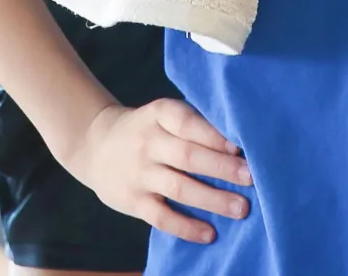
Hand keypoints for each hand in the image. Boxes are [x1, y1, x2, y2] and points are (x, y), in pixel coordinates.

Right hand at [67, 98, 251, 244]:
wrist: (96, 145)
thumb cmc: (146, 129)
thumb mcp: (162, 115)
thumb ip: (192, 123)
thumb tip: (238, 144)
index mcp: (158, 114)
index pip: (186, 122)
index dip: (213, 134)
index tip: (240, 146)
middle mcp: (148, 142)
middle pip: (187, 156)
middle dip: (222, 168)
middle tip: (251, 178)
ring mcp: (139, 173)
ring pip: (179, 188)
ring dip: (213, 199)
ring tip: (241, 208)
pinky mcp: (133, 201)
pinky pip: (162, 217)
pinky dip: (187, 227)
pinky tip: (210, 233)